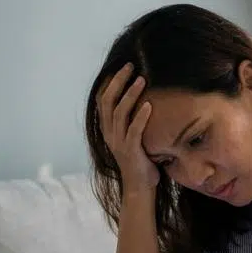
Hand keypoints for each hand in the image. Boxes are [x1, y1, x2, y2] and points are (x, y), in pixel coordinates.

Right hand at [96, 63, 156, 193]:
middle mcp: (109, 133)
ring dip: (130, 94)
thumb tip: (145, 99)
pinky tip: (148, 105)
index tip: (122, 67)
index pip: (103, 99)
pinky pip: (134, 130)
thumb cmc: (140, 160)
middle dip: (119, 81)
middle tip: (131, 66)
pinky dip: (141, 117)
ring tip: (142, 79)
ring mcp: (118, 141)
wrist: (140, 186)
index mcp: (108, 128)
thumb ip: (133, 120)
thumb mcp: (133, 137)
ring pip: (120, 112)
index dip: (110, 82)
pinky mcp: (130, 150)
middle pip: (108, 101)